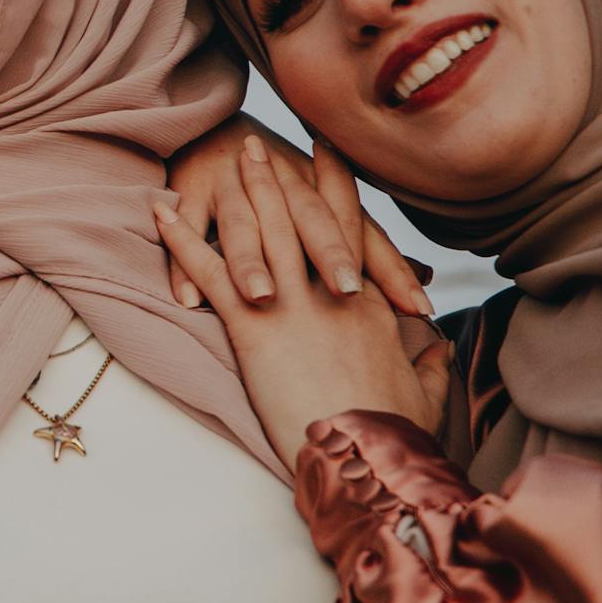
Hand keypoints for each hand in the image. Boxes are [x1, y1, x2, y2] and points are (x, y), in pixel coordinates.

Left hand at [155, 140, 448, 467]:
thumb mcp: (424, 396)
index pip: (351, 230)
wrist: (370, 461)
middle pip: (302, 218)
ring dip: (241, 190)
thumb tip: (441, 351)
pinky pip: (210, 272)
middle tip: (261, 141)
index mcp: (369, 304)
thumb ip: (432, 366)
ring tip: (227, 155)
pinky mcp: (254, 328)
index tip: (327, 151)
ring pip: (263, 231)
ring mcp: (291, 306)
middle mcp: (330, 292)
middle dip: (281, 176)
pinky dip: (182, 240)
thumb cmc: (395, 435)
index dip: (337, 188)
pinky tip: (161, 212)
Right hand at [165, 117, 431, 315]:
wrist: (213, 126)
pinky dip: (185, 258)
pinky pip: (189, 226)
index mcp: (321, 197)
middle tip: (345, 293)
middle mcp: (284, 187)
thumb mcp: (326, 210)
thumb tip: (428, 279)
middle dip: (328, 254)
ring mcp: (235, 188)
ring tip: (261, 296)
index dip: (390, 268)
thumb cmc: (280, 184)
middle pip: (309, 221)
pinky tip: (188, 298)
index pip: (363, 234)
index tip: (418, 307)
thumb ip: (372, 250)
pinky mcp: (192, 191)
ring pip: (244, 226)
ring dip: (250, 261)